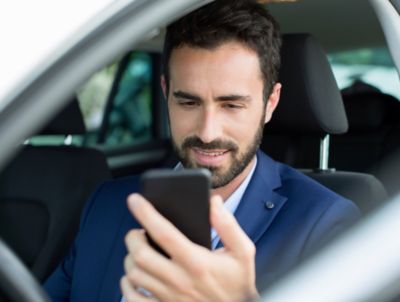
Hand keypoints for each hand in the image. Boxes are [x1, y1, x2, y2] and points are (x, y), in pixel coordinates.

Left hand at [120, 193, 258, 301]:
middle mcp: (179, 280)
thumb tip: (214, 203)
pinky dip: (126, 287)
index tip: (135, 200)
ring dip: (130, 259)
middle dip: (132, 238)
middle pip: (140, 255)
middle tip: (138, 232)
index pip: (164, 233)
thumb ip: (228, 226)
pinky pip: (132, 300)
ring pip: (134, 276)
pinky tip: (134, 279)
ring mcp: (168, 297)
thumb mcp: (243, 252)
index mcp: (197, 262)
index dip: (146, 213)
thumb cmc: (237, 284)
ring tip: (139, 251)